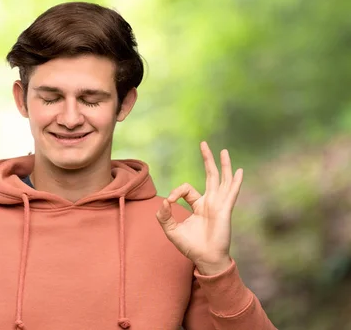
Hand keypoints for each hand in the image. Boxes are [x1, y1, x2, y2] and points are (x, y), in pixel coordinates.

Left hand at [156, 141, 242, 274]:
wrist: (205, 259)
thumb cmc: (191, 246)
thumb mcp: (171, 230)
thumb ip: (164, 216)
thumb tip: (163, 202)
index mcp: (199, 205)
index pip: (187, 189)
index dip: (176, 192)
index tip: (168, 203)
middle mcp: (211, 202)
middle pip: (210, 176)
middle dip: (207, 159)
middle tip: (203, 143)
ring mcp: (219, 205)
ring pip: (222, 180)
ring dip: (223, 165)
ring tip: (224, 150)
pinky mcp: (225, 210)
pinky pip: (231, 193)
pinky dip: (235, 182)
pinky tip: (239, 171)